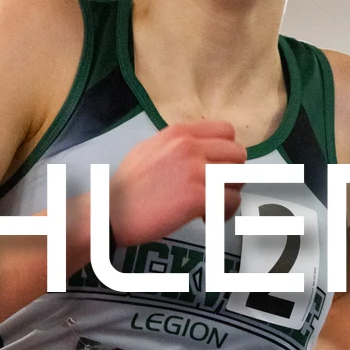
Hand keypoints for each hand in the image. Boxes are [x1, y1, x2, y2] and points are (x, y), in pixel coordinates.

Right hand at [108, 120, 246, 245]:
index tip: (218, 168)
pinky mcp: (198, 196)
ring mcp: (195, 171)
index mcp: (179, 133)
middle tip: (217, 190)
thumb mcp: (149, 149)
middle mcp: (189, 146)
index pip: (226, 131)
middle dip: (232, 174)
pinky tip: (206, 218)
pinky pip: (230, 201)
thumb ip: (177, 145)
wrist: (111, 212)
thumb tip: (201, 150)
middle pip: (238, 155)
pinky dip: (223, 213)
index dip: (227, 152)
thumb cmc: (127, 187)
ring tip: (212, 206)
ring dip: (230, 194)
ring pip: (238, 178)